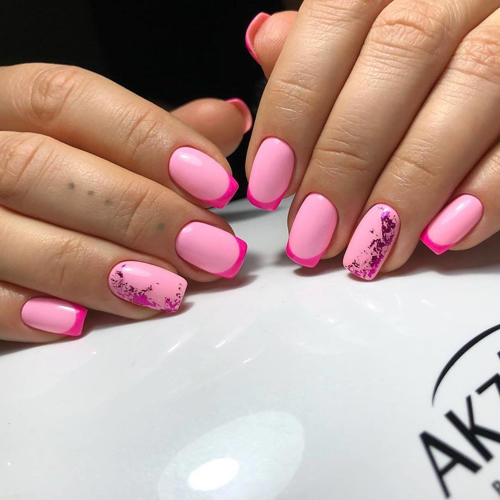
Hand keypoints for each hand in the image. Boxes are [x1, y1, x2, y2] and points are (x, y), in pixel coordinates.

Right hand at [0, 63, 251, 341]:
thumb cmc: (46, 178)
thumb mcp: (93, 142)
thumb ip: (154, 137)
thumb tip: (229, 119)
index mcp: (6, 103)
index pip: (68, 99)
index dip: (149, 139)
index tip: (216, 183)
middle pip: (41, 166)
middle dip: (139, 213)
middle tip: (208, 249)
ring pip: (7, 234)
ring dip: (98, 269)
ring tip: (167, 291)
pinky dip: (27, 311)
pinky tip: (81, 323)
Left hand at [246, 2, 499, 278]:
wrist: (499, 47)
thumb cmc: (423, 58)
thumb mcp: (365, 36)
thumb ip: (317, 47)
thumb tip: (267, 44)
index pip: (334, 20)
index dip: (294, 106)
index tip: (269, 182)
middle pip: (401, 51)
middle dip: (347, 158)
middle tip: (316, 232)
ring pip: (474, 81)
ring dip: (411, 183)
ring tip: (371, 248)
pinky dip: (486, 190)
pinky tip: (442, 235)